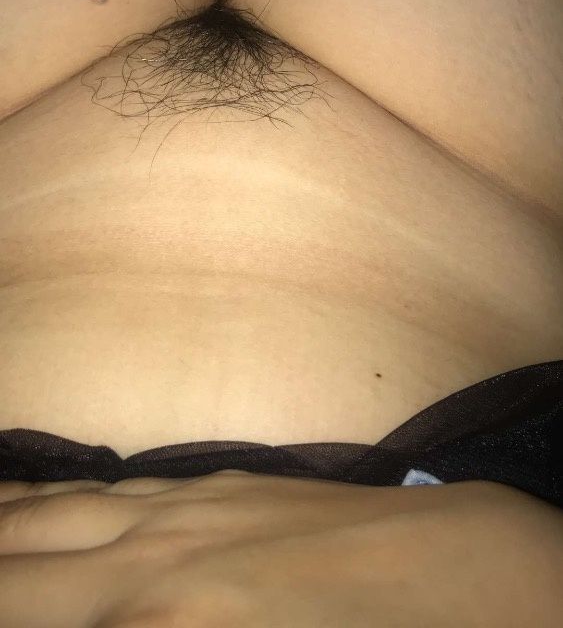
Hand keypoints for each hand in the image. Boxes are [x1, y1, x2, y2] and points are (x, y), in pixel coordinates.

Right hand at [0, 470, 559, 626]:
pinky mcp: (215, 487)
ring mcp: (181, 511)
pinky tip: (34, 504)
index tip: (7, 609)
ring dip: (3, 530)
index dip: (9, 606)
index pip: (27, 607)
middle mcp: (148, 562)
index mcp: (156, 625)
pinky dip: (47, 501)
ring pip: (49, 518)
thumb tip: (114, 618)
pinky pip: (105, 490)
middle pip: (19, 567)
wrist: (474, 577)